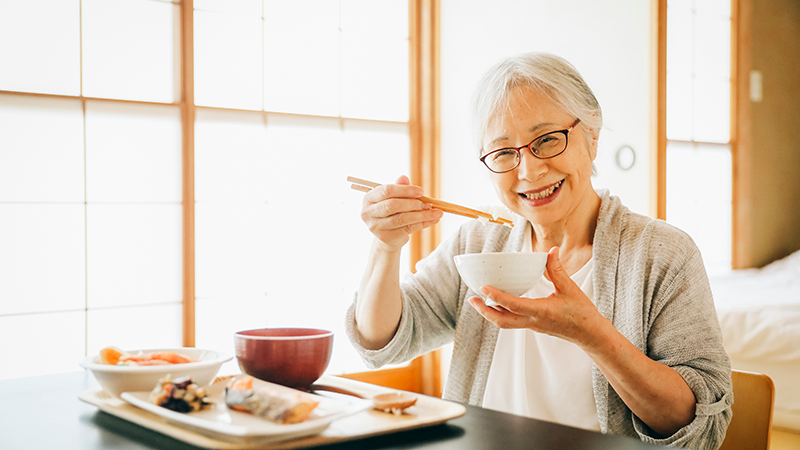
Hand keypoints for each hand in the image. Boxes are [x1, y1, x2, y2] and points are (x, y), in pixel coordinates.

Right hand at [360, 175, 443, 252]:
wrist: (387, 235)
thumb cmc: (391, 212)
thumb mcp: (394, 198)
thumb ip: (399, 187)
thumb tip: (404, 177)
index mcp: (368, 199)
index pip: (386, 191)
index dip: (405, 190)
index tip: (421, 191)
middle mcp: (368, 213)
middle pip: (392, 205)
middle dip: (413, 203)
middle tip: (429, 203)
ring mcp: (376, 227)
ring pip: (402, 219)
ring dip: (422, 215)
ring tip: (436, 212)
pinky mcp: (386, 238)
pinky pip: (408, 228)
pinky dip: (423, 224)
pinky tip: (433, 220)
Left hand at [468, 246, 605, 348]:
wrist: (590, 335)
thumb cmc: (582, 313)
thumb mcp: (571, 289)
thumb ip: (558, 270)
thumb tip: (551, 250)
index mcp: (541, 311)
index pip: (514, 305)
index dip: (497, 297)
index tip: (483, 288)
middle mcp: (533, 321)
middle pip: (502, 320)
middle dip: (484, 311)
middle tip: (472, 299)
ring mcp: (532, 325)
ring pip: (505, 323)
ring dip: (490, 313)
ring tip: (478, 301)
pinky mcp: (533, 325)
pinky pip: (512, 321)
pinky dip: (500, 313)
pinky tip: (496, 303)